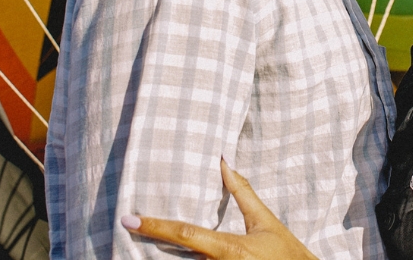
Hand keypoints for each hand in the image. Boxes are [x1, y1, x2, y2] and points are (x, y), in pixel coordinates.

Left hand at [121, 159, 318, 259]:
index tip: (129, 220)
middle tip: (126, 233)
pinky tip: (170, 254)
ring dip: (166, 259)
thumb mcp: (265, 221)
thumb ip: (242, 192)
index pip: (186, 235)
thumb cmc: (286, 252)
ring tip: (138, 247)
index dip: (156, 226)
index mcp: (230, 249)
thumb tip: (223, 161)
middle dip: (152, 248)